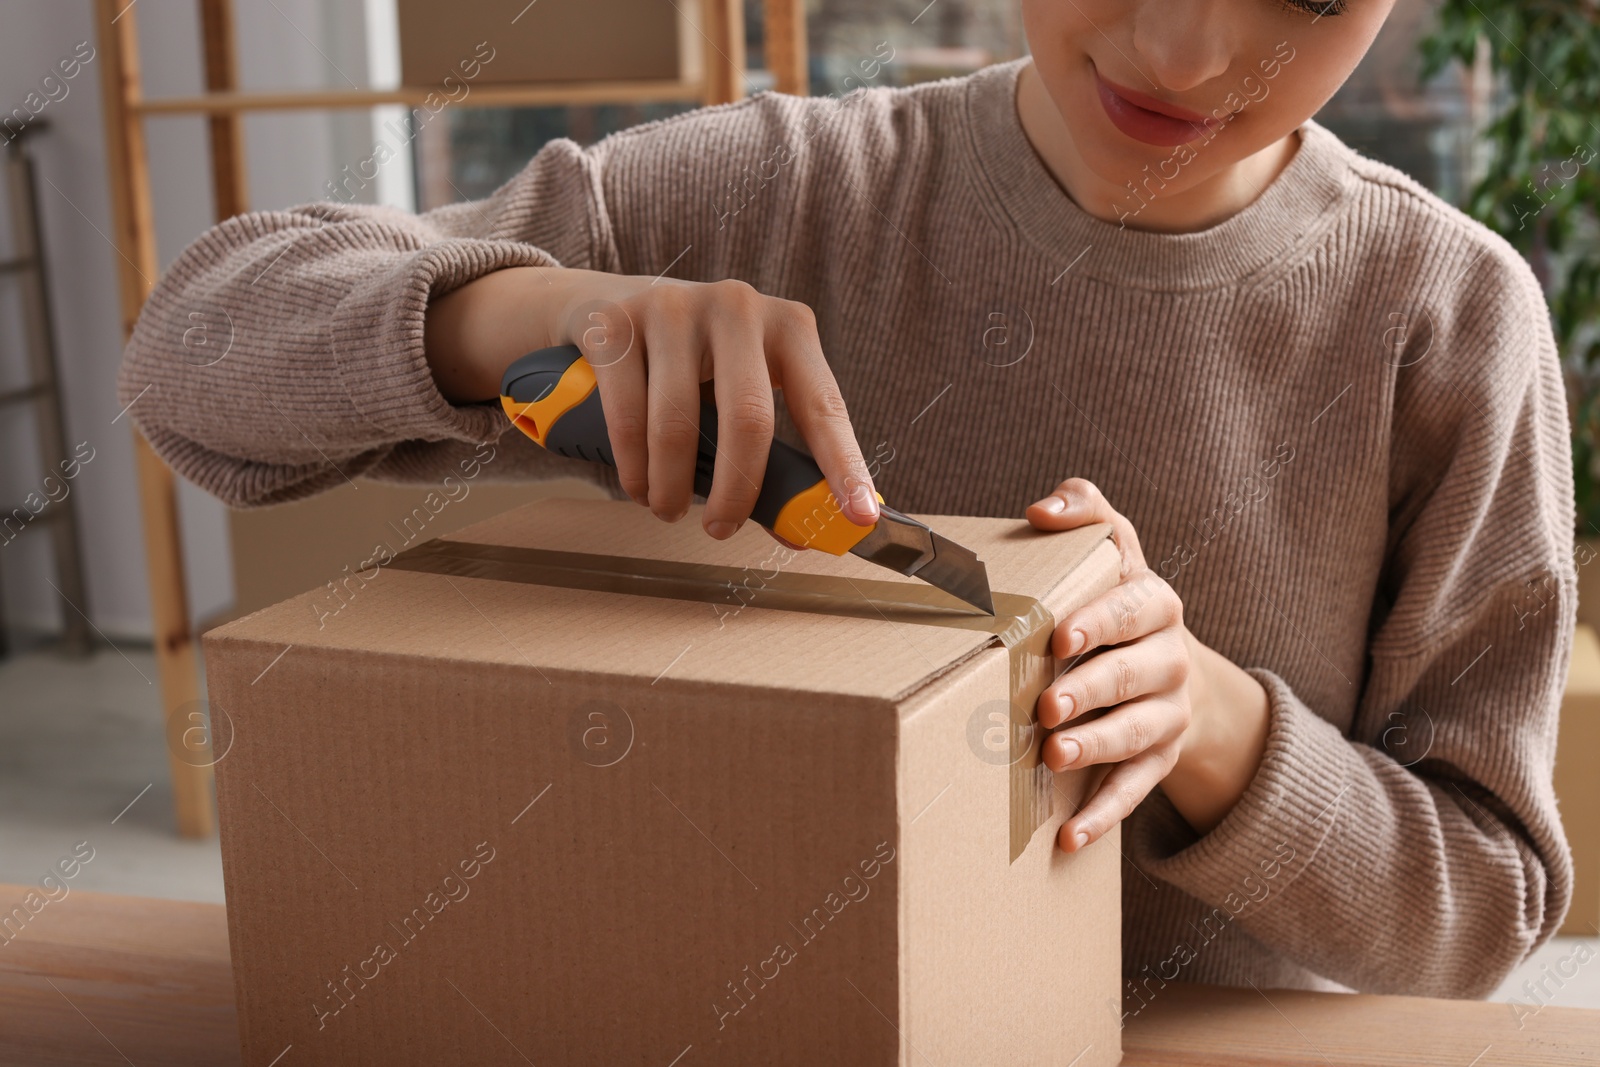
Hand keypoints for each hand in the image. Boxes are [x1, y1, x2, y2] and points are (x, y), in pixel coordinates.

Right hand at [423, 266, 879, 540]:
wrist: (604, 307)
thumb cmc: (692, 366)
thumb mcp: (740, 395)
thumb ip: (772, 458)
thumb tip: (799, 532)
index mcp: (788, 327)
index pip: (824, 406)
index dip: (843, 465)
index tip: (859, 516)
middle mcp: (738, 307)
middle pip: (748, 417)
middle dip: (735, 491)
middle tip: (720, 530)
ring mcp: (675, 308)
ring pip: (678, 424)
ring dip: (672, 487)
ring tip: (668, 509)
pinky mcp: (616, 322)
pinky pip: (627, 415)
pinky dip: (633, 467)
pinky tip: (638, 485)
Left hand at [1027, 478, 1191, 852]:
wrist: (1172, 668)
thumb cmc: (1116, 600)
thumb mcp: (1112, 549)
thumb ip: (1085, 511)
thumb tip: (1041, 510)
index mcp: (1155, 603)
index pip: (1133, 608)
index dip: (1100, 621)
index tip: (1061, 634)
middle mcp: (1170, 660)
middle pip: (1134, 674)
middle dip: (1092, 689)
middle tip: (1048, 704)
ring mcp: (1168, 714)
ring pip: (1137, 733)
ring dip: (1096, 746)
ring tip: (1054, 756)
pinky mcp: (1159, 761)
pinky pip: (1134, 792)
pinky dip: (1103, 816)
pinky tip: (1069, 836)